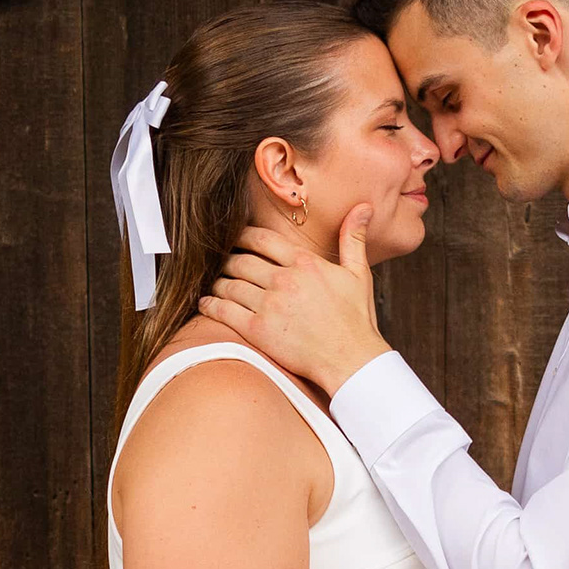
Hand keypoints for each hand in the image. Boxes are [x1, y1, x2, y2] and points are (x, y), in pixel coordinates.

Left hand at [200, 207, 390, 392]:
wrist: (352, 360)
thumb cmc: (356, 319)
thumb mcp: (359, 274)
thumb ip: (354, 238)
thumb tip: (363, 207)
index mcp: (305, 263)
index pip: (262, 239)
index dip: (243, 236)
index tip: (235, 238)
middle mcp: (284, 280)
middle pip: (240, 260)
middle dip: (226, 259)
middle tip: (219, 261)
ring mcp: (269, 305)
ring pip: (229, 284)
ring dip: (217, 282)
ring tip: (213, 283)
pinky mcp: (258, 330)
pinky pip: (224, 311)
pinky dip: (210, 305)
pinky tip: (205, 303)